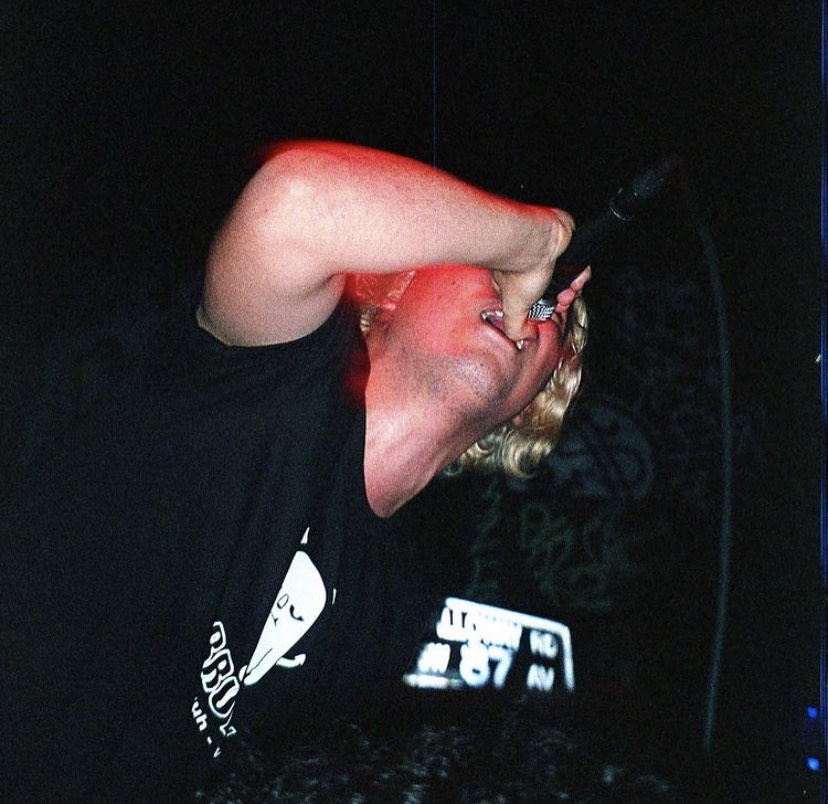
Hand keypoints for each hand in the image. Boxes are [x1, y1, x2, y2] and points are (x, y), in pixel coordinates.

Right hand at [492, 208, 573, 340]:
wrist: (535, 244)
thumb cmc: (521, 270)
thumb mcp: (513, 308)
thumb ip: (516, 327)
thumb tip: (527, 336)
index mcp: (519, 281)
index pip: (537, 300)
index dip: (548, 308)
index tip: (551, 311)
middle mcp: (535, 269)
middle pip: (557, 291)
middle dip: (563, 301)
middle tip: (561, 302)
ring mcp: (552, 257)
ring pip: (570, 280)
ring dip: (573, 290)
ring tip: (569, 291)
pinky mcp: (568, 247)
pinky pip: (580, 265)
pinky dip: (581, 275)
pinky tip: (575, 280)